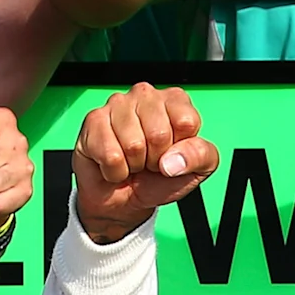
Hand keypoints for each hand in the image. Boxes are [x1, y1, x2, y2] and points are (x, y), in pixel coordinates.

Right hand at [72, 83, 221, 242]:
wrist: (124, 199)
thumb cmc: (159, 178)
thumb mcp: (195, 171)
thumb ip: (201, 157)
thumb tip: (175, 158)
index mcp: (175, 100)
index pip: (186, 122)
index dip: (179, 149)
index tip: (172, 154)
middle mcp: (146, 95)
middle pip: (159, 134)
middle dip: (155, 159)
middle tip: (149, 161)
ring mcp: (117, 104)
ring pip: (134, 145)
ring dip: (133, 164)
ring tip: (132, 161)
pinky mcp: (94, 120)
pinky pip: (110, 155)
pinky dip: (114, 171)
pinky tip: (114, 163)